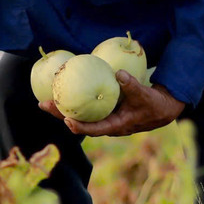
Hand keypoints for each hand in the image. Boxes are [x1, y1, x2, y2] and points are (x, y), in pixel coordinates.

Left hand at [39, 70, 186, 136]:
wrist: (161, 108)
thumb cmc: (153, 104)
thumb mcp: (145, 95)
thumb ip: (132, 86)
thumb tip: (119, 73)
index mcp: (115, 126)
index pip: (94, 129)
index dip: (80, 127)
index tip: (66, 120)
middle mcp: (105, 124)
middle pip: (79, 122)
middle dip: (60, 115)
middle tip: (43, 104)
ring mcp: (103, 118)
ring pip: (79, 116)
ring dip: (62, 109)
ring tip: (45, 100)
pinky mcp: (103, 111)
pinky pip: (84, 107)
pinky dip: (73, 100)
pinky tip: (63, 90)